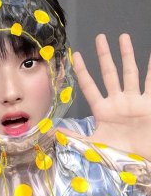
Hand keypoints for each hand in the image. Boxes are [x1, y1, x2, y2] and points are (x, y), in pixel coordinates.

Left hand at [71, 33, 150, 159]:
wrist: (143, 157)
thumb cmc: (119, 153)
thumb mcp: (95, 145)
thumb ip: (76, 137)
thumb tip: (55, 131)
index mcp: (103, 110)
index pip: (89, 86)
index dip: (83, 71)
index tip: (76, 56)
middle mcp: (117, 101)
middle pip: (109, 73)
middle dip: (104, 56)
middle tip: (100, 37)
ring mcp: (134, 100)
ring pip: (130, 72)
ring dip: (127, 55)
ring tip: (123, 37)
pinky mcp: (149, 103)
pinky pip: (150, 82)